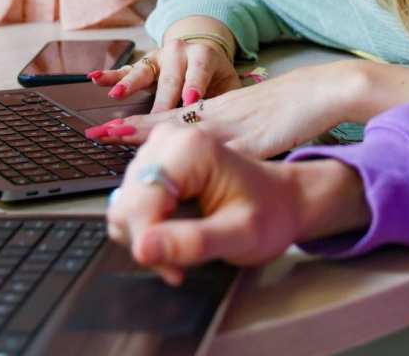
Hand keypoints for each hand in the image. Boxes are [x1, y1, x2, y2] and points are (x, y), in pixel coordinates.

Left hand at [87, 61, 365, 156]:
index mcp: (216, 110)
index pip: (168, 116)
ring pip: (184, 131)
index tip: (104, 128)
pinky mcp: (252, 140)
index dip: (136, 125)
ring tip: (117, 137)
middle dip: (130, 129)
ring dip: (150, 136)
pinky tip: (179, 172)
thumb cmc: (288, 106)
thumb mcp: (249, 115)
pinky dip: (195, 161)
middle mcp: (218, 114)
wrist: (318, 90)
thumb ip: (226, 129)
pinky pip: (217, 152)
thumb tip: (204, 145)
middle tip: (96, 133)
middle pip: (166, 121)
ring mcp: (233, 125)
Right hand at [89, 25, 240, 112]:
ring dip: (129, 84)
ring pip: (144, 71)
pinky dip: (110, 75)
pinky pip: (125, 70)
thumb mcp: (229, 86)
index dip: (195, 85)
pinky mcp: (143, 65)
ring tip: (116, 95)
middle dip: (162, 98)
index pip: (199, 70)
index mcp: (204, 56)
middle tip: (157, 115)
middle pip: (170, 77)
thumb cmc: (218, 78)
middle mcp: (179, 53)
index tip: (191, 99)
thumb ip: (228, 101)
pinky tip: (94, 78)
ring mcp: (158, 58)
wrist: (206, 53)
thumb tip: (232, 126)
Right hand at [107, 126, 369, 284]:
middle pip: (128, 204)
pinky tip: (175, 234)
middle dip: (149, 241)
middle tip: (182, 263)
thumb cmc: (269, 212)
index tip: (174, 269)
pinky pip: (131, 203)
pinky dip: (147, 228)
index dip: (148, 243)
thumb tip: (143, 248)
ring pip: (125, 206)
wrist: (283, 199)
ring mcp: (160, 148)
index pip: (139, 203)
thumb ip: (192, 242)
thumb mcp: (240, 235)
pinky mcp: (156, 162)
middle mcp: (169, 140)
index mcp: (190, 148)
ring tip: (184, 248)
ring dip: (148, 237)